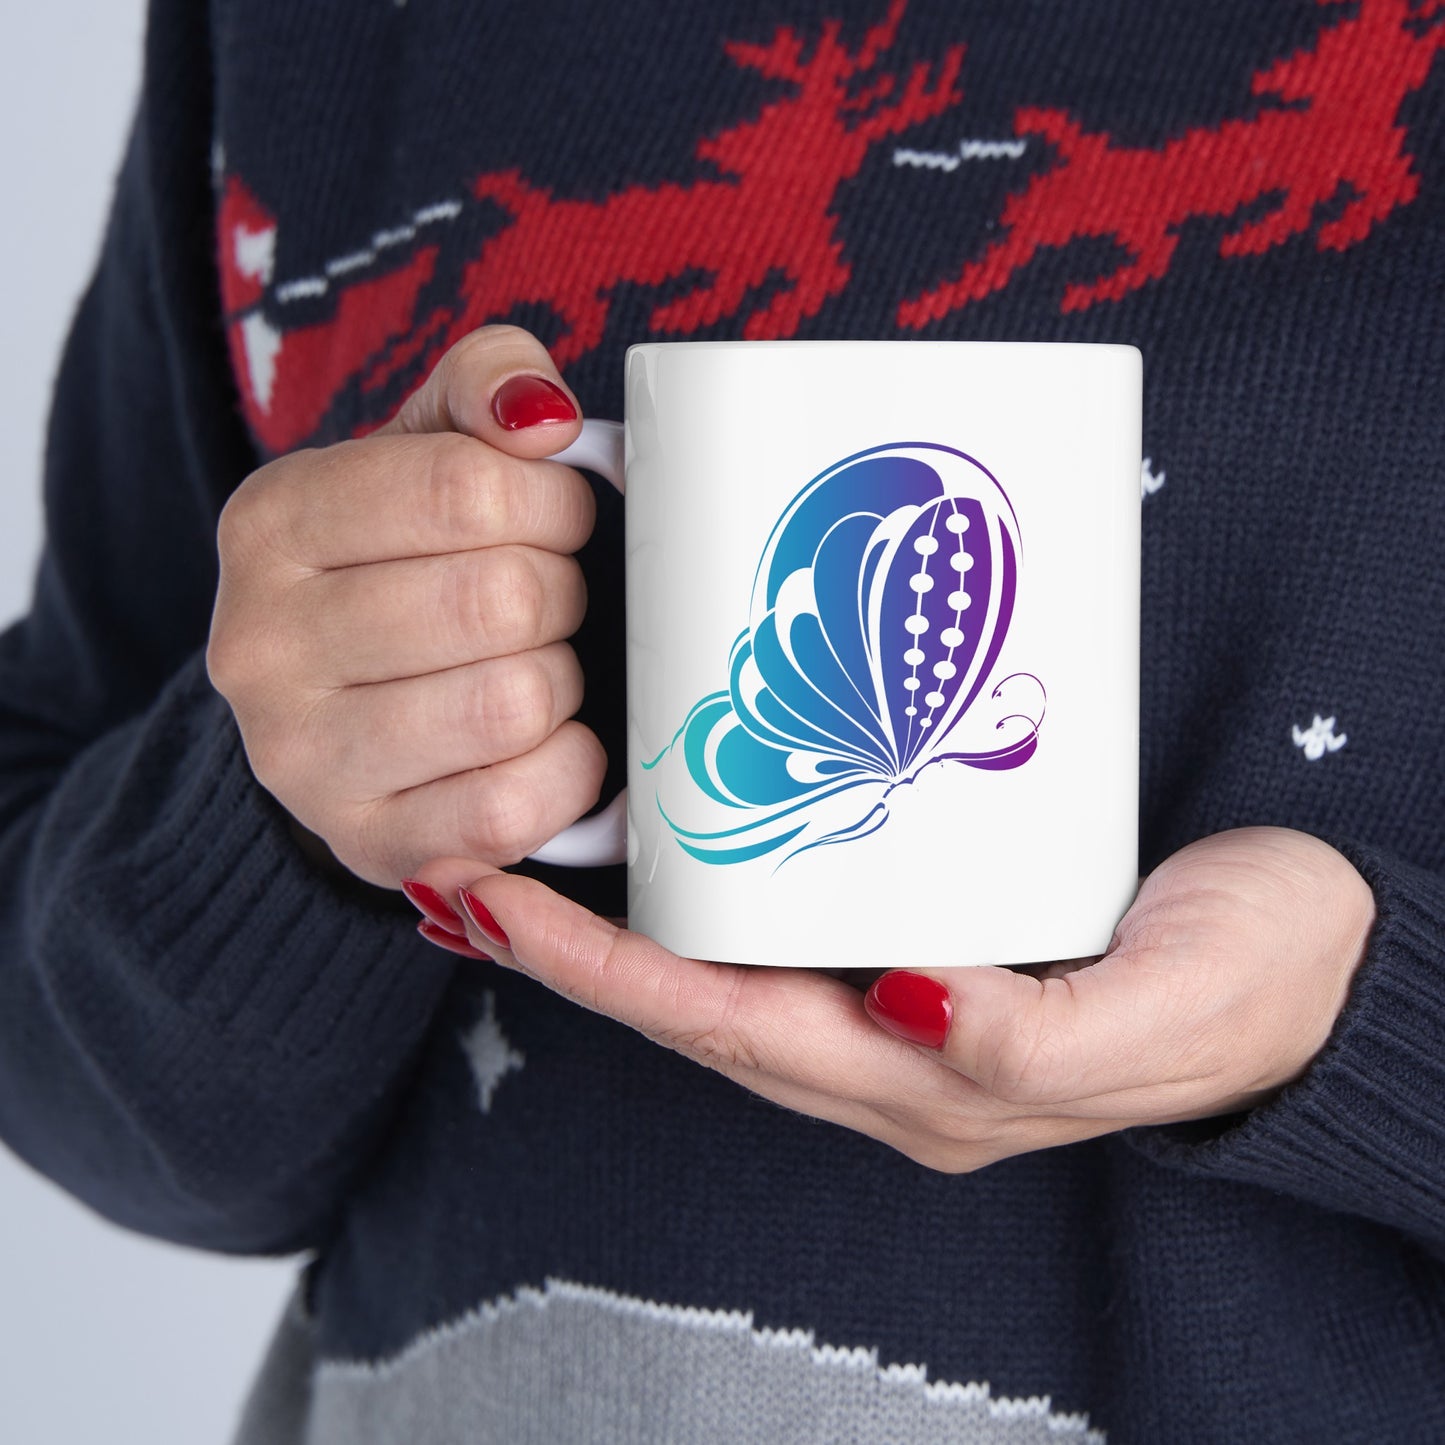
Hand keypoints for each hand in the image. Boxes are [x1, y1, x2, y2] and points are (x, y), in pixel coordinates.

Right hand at [207, 326, 603, 887]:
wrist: (345, 709)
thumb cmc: (408, 563)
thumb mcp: (429, 446)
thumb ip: (486, 385)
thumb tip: (542, 416)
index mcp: (272, 522)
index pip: (466, 488)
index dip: (553, 503)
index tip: (558, 519)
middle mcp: (261, 645)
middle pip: (501, 599)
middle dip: (561, 593)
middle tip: (549, 600)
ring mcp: (303, 760)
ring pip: (513, 703)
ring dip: (561, 681)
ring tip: (536, 667)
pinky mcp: (369, 845)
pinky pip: (513, 808)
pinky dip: (566, 770)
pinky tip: (547, 743)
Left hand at [408, 827, 1375, 1170]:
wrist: (1327, 955)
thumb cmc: (1255, 984)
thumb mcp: (1162, 1013)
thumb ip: (1034, 1040)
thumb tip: (906, 1004)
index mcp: (933, 1085)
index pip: (729, 1030)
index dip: (605, 975)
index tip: (496, 904)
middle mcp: (896, 1053)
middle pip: (699, 1005)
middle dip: (573, 952)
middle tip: (467, 865)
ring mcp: (907, 1001)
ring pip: (731, 969)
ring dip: (623, 926)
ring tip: (529, 851)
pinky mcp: (935, 938)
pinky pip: (789, 929)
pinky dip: (709, 894)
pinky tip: (675, 840)